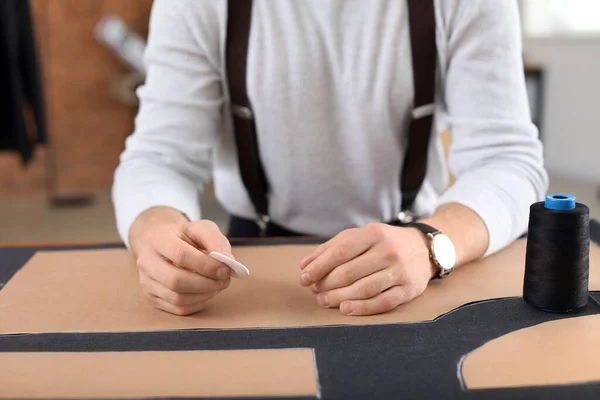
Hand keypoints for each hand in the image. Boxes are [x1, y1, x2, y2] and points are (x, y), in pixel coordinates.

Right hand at [134, 218, 233, 315]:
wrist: (165, 244)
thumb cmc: (186, 237)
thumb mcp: (202, 228)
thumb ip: (216, 240)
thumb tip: (228, 260)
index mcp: (157, 238)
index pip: (180, 255)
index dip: (206, 265)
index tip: (225, 269)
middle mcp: (146, 261)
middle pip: (176, 281)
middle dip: (206, 284)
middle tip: (224, 280)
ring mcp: (146, 282)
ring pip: (177, 298)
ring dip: (204, 295)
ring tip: (217, 285)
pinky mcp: (152, 298)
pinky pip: (178, 309)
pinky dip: (198, 303)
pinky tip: (206, 292)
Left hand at [299, 223, 435, 315]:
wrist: (424, 248)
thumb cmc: (383, 243)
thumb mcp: (359, 236)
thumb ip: (331, 248)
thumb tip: (304, 265)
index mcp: (373, 233)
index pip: (340, 252)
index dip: (318, 267)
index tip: (303, 278)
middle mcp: (388, 250)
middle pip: (349, 272)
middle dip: (326, 284)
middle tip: (315, 291)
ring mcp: (400, 271)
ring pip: (363, 289)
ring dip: (339, 298)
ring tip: (324, 301)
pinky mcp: (409, 289)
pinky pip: (382, 302)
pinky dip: (362, 308)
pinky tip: (345, 309)